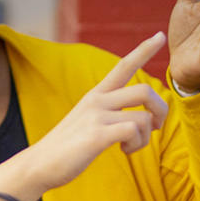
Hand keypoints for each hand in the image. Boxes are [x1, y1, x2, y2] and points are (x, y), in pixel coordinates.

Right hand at [0, 32, 169, 200]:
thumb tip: (145, 119)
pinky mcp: (96, 135)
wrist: (38, 164)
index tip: (160, 35)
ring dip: (145, 137)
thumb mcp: (88, 120)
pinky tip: (124, 151)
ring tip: (130, 147)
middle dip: (161, 109)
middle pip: (144, 90)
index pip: (123, 65)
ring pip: (142, 116)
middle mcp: (97, 100)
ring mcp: (96, 116)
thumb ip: (111, 113)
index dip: (144, 50)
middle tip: (156, 127)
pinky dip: (137, 144)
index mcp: (96, 94)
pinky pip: (133, 131)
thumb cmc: (67, 147)